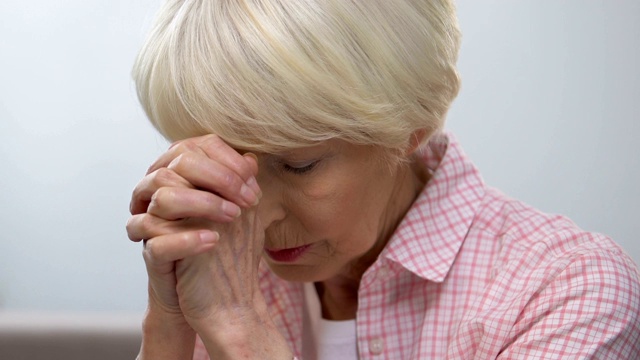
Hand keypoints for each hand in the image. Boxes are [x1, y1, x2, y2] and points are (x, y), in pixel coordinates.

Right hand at [127, 134, 260, 316]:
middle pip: (177, 165)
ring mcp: (151, 224)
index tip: (252, 179)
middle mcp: (160, 196)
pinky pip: (156, 241)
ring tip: (234, 217)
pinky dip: (187, 239)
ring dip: (204, 203)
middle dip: (218, 178)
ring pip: (163, 197)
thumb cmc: (222, 249)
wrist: (210, 297)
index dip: (225, 159)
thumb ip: (240, 186)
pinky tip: (214, 240)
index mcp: (179, 180)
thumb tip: (251, 159)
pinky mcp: (151, 255)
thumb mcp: (237, 215)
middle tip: (249, 200)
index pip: (193, 148)